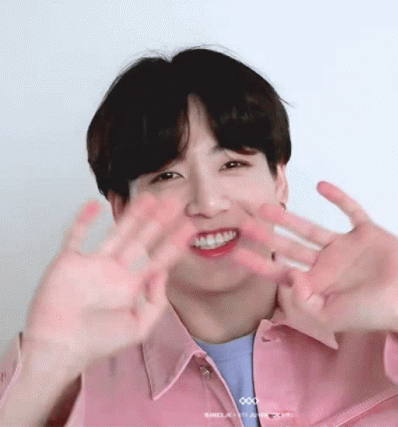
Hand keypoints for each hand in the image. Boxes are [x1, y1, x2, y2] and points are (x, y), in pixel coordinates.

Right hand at [23, 193, 194, 375]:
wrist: (59, 349)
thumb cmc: (97, 342)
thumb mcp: (139, 327)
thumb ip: (156, 301)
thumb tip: (163, 272)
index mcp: (132, 285)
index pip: (159, 258)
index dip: (174, 241)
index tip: (190, 226)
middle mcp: (115, 271)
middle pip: (142, 240)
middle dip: (159, 221)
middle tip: (174, 201)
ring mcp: (93, 264)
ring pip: (116, 233)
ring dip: (132, 215)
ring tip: (149, 197)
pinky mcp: (68, 262)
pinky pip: (76, 236)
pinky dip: (83, 220)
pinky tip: (95, 204)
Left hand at [233, 181, 397, 345]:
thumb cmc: (373, 312)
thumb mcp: (331, 317)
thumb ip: (304, 302)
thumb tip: (287, 278)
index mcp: (317, 283)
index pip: (280, 272)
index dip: (258, 263)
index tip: (236, 252)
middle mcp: (326, 263)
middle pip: (289, 246)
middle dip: (265, 236)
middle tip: (242, 223)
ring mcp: (345, 246)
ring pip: (311, 228)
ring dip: (289, 218)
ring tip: (267, 207)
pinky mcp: (366, 232)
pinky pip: (350, 211)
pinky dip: (338, 199)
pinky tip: (321, 187)